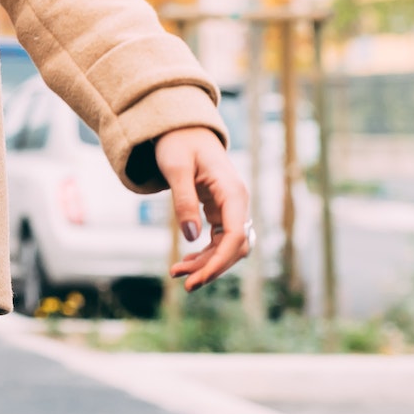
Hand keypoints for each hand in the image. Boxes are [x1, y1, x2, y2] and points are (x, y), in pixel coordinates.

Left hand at [158, 126, 250, 290]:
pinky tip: (185, 263)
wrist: (182, 129)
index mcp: (232, 191)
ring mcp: (231, 208)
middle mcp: (237, 202)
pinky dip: (204, 254)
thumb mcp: (175, 168)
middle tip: (185, 284)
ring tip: (177, 273)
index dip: (220, 260)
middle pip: (235, 247)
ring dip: (206, 264)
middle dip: (212, 267)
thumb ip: (183, 200)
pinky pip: (218, 241)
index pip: (236, 235)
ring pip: (227, 247)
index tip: (199, 277)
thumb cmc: (178, 143)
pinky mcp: (221, 212)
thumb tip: (191, 237)